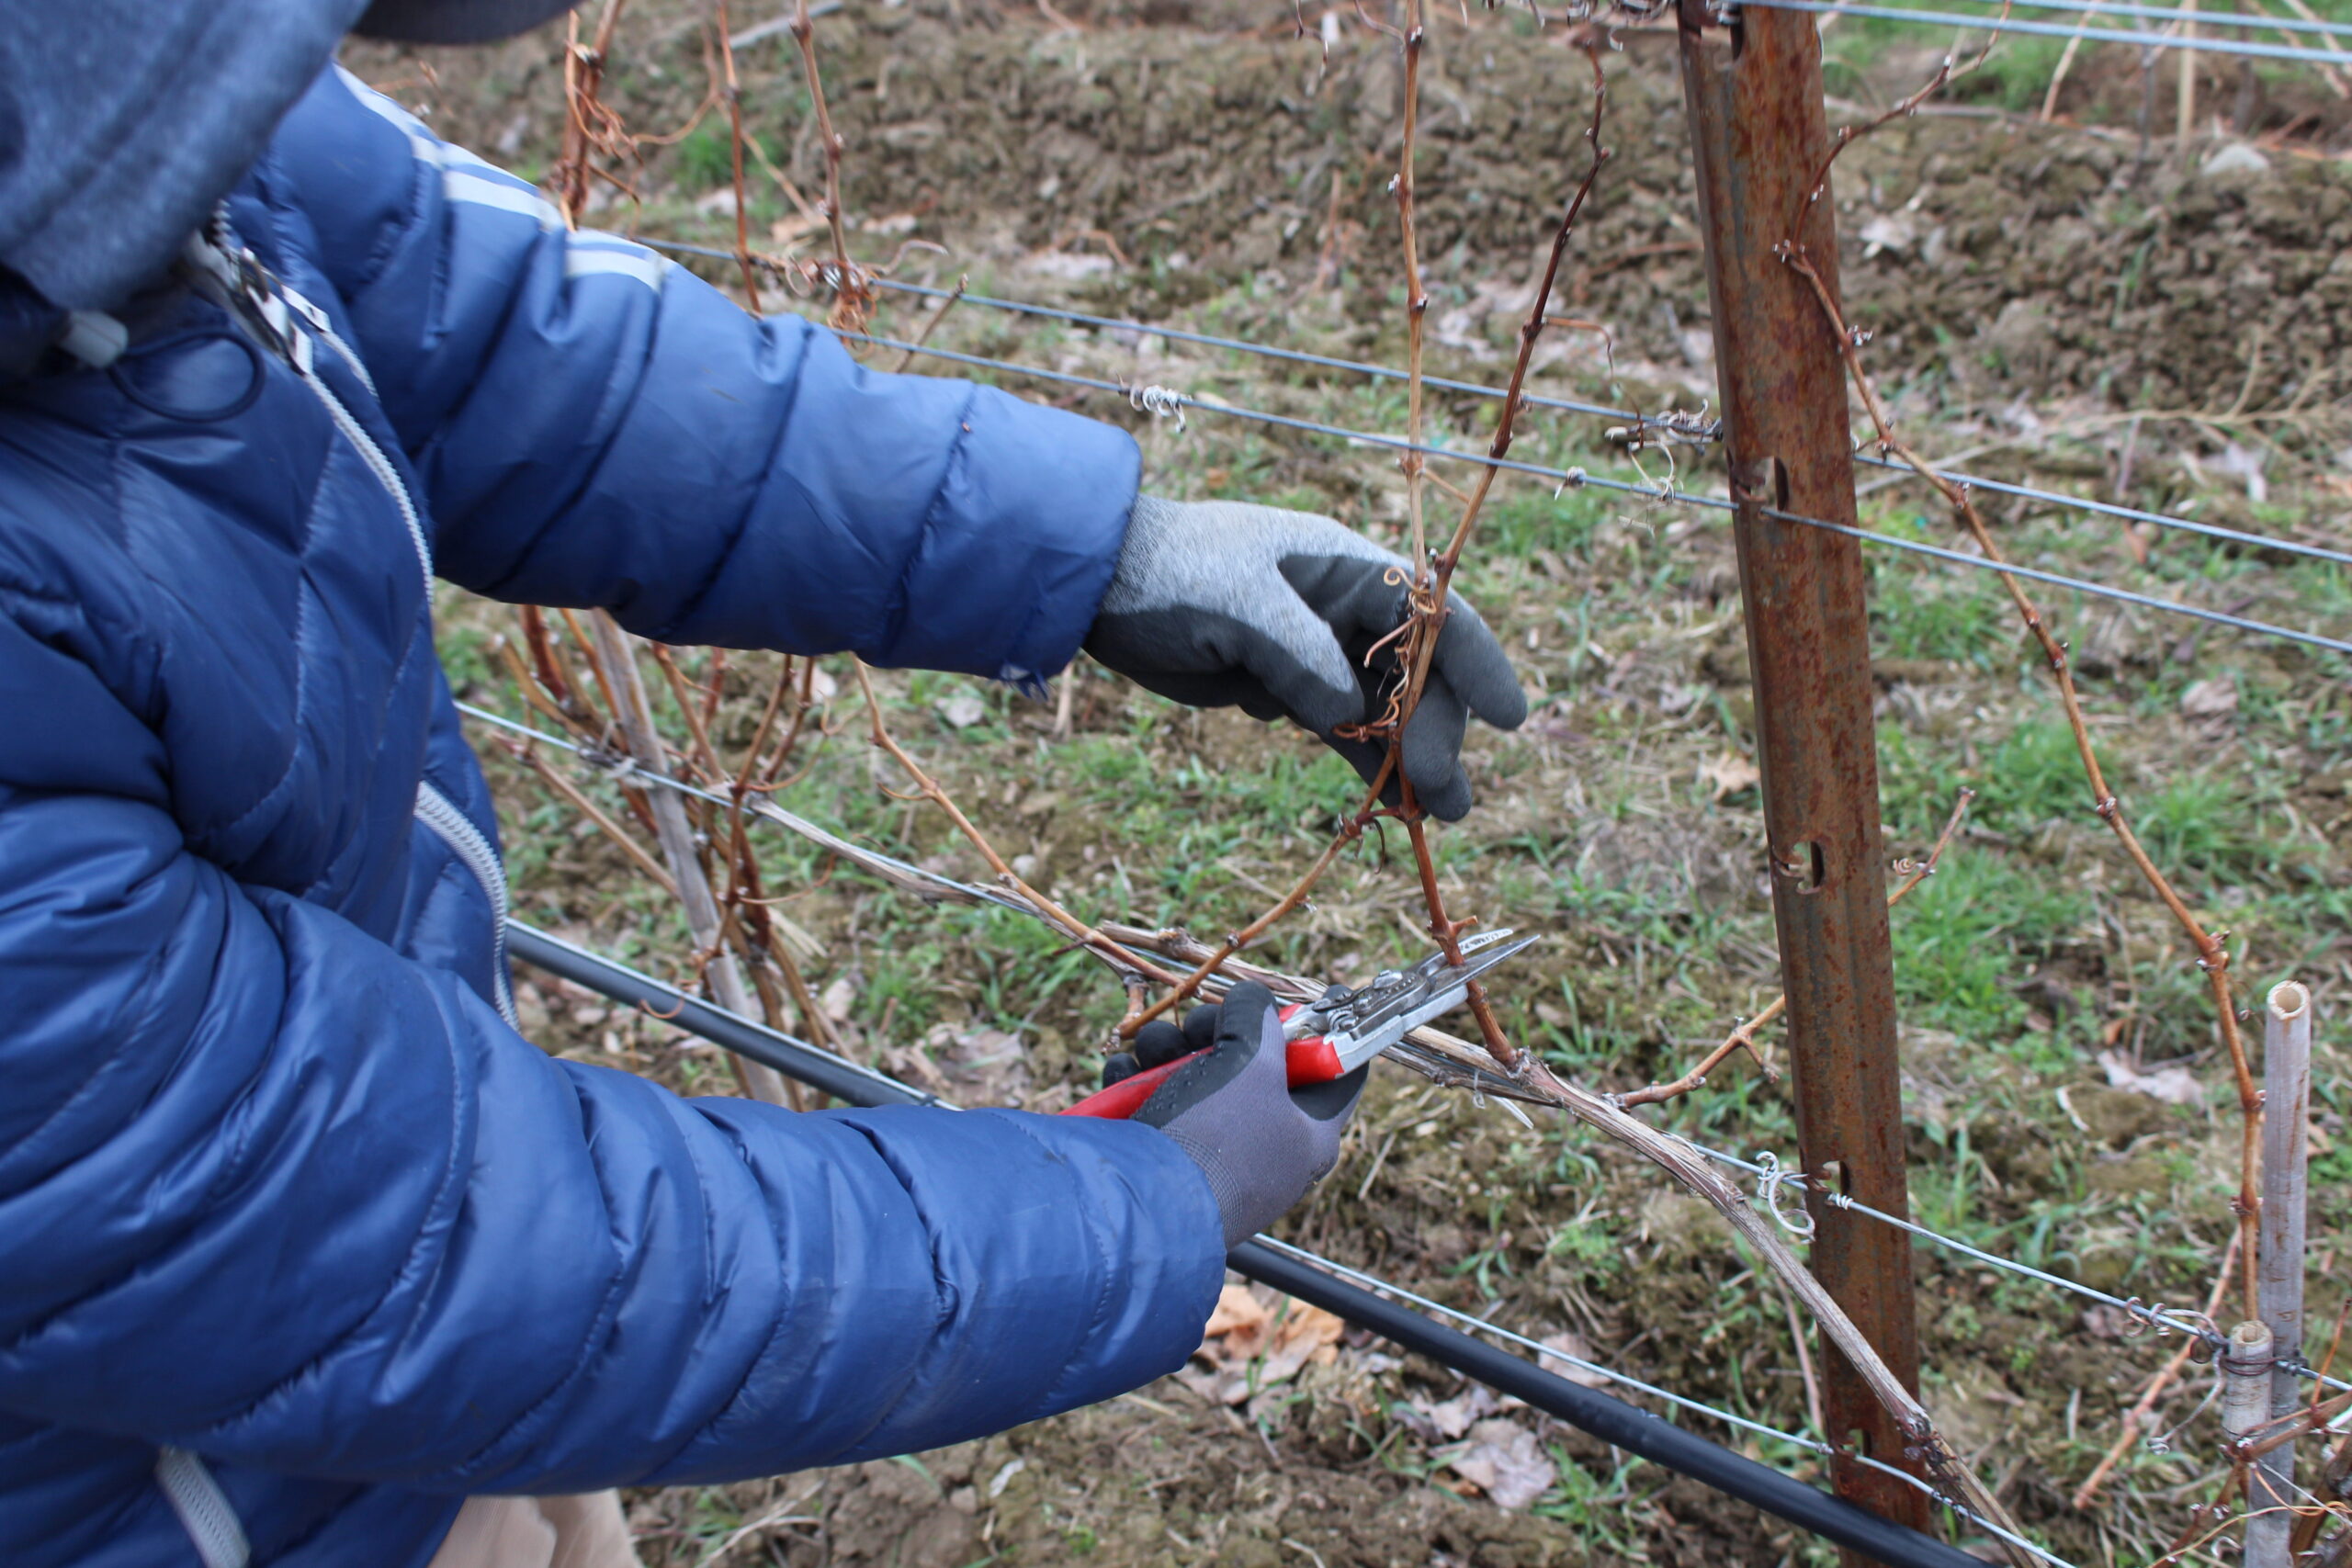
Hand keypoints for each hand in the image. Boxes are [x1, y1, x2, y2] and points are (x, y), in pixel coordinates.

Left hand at [1085, 495, 1526, 821]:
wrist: (1100, 586)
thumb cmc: (1173, 574)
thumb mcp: (1242, 606)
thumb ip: (1302, 660)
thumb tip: (1349, 717)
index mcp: (1345, 568)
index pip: (1435, 612)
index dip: (1477, 662)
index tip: (1510, 717)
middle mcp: (1341, 608)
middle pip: (1415, 673)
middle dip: (1437, 732)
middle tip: (1444, 795)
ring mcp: (1315, 650)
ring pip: (1381, 709)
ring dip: (1410, 759)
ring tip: (1442, 815)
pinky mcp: (1283, 687)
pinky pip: (1339, 728)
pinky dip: (1363, 762)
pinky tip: (1388, 801)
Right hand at [1102, 983, 1365, 1249]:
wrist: (1139, 1203)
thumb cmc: (1216, 1135)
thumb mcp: (1251, 1062)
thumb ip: (1257, 1017)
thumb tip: (1251, 999)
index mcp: (1309, 1137)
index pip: (1342, 1075)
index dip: (1328, 1031)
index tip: (1316, 999)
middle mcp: (1267, 1151)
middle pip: (1256, 1068)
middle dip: (1223, 1034)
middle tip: (1207, 1025)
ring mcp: (1213, 1158)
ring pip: (1198, 1078)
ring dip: (1170, 1050)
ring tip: (1157, 1049)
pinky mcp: (1164, 1160)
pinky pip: (1157, 1103)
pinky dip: (1139, 1081)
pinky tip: (1126, 1071)